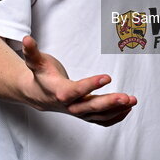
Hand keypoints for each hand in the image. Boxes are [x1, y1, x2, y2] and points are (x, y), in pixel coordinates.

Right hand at [20, 35, 136, 126]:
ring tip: (132, 100)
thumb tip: (26, 38)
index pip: (76, 90)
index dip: (91, 85)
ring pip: (98, 115)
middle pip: (90, 107)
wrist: (36, 95)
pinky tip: (127, 109)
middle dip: (110, 103)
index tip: (107, 77)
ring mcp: (77, 112)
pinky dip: (114, 117)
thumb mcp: (35, 62)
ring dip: (117, 110)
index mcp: (59, 92)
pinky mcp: (84, 114)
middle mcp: (69, 106)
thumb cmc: (41, 75)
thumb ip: (32, 52)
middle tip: (127, 97)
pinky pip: (100, 120)